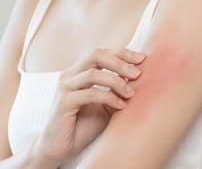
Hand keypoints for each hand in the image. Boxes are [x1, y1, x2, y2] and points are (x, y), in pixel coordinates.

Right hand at [34, 48, 145, 164]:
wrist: (59, 148)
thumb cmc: (82, 126)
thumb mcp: (105, 105)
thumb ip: (116, 91)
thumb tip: (139, 79)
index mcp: (79, 72)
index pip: (101, 53)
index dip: (123, 53)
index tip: (142, 59)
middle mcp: (70, 74)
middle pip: (95, 55)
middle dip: (120, 61)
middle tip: (137, 73)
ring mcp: (65, 87)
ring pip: (93, 73)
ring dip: (116, 82)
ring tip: (131, 94)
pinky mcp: (63, 102)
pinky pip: (90, 94)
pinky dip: (108, 98)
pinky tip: (121, 106)